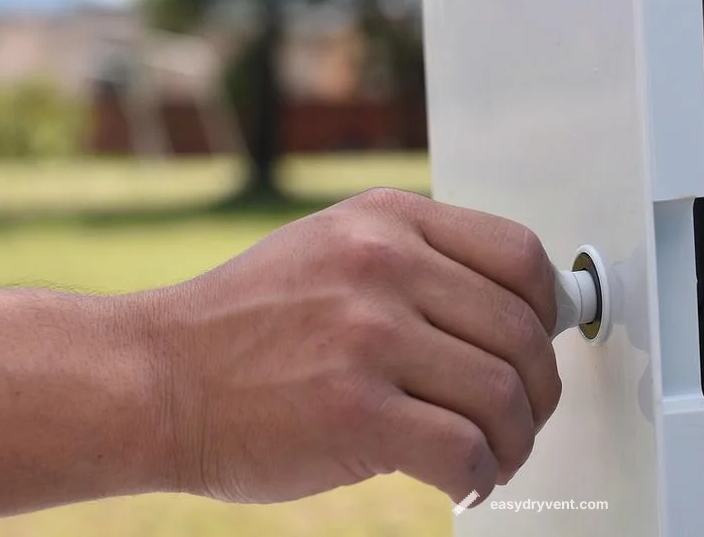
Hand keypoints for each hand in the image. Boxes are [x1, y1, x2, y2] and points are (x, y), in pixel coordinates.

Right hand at [147, 189, 561, 506]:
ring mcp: (367, 336)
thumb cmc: (245, 326)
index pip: (519, 253)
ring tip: (496, 458)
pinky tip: (464, 483)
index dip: (549, 308)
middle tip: (523, 419)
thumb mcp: (333, 251)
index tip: (541, 345)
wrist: (154, 380)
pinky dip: (481, 477)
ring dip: (516, 442)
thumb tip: (520, 315)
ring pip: (503, 395)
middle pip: (521, 331)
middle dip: (538, 390)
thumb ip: (419, 265)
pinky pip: (465, 450)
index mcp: (387, 221)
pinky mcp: (353, 412)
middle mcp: (382, 265)